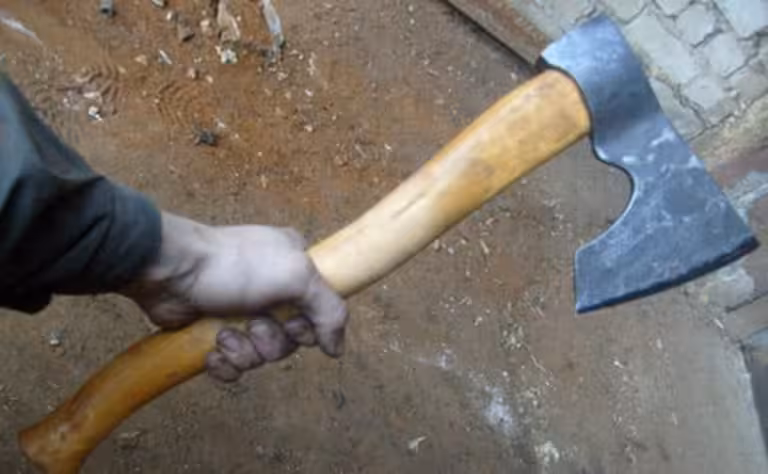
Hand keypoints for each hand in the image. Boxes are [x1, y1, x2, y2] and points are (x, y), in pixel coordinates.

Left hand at [121, 212, 347, 381]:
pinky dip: (224, 363)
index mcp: (296, 267)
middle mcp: (273, 289)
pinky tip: (212, 349)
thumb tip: (336, 350)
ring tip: (224, 335)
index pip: (319, 311)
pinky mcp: (217, 331)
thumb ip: (329, 309)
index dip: (306, 327)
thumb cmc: (235, 266)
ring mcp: (243, 310)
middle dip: (270, 341)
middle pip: (290, 340)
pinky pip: (234, 364)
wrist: (170, 271)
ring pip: (261, 354)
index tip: (291, 321)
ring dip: (244, 351)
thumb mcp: (296, 276)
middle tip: (253, 325)